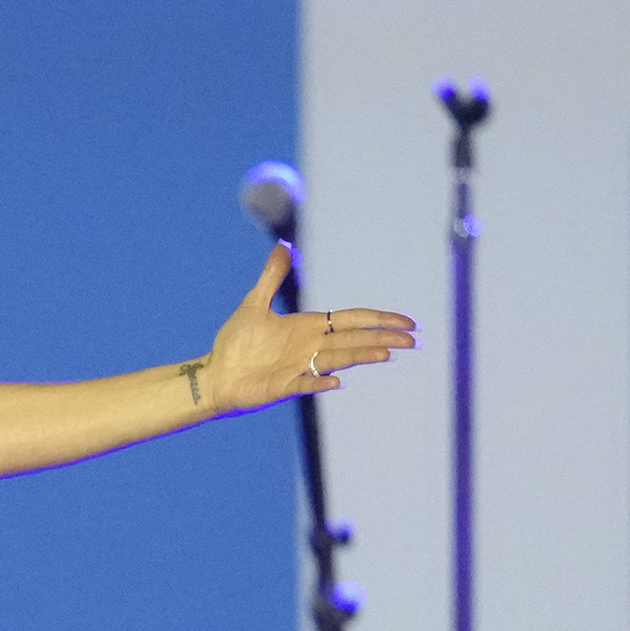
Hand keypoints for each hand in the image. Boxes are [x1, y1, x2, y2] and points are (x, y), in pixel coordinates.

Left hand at [198, 245, 415, 414]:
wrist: (216, 373)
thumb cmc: (236, 342)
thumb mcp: (254, 302)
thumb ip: (273, 275)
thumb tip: (284, 244)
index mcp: (308, 327)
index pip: (352, 321)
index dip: (379, 320)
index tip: (406, 322)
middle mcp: (309, 347)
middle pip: (354, 340)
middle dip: (383, 338)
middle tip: (413, 340)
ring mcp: (298, 367)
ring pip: (337, 359)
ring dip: (360, 356)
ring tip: (386, 354)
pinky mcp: (282, 386)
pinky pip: (305, 384)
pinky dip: (319, 382)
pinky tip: (336, 381)